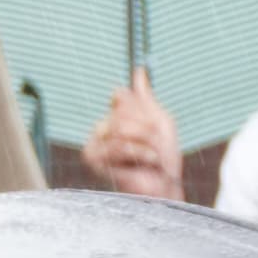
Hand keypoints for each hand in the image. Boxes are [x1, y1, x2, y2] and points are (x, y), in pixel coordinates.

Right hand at [84, 72, 182, 200]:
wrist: (165, 187)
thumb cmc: (164, 160)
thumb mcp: (160, 121)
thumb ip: (146, 99)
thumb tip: (139, 70)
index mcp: (114, 117)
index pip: (121, 96)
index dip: (142, 111)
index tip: (154, 128)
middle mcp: (100, 128)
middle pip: (122, 111)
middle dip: (146, 128)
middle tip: (156, 146)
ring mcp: (94, 142)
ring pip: (120, 127)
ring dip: (145, 143)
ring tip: (152, 158)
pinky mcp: (92, 158)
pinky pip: (118, 144)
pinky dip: (139, 154)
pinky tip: (145, 165)